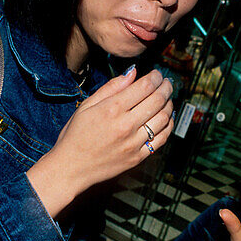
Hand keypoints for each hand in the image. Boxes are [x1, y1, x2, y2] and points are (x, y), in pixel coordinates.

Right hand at [28, 66, 173, 217]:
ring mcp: (133, 143)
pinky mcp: (137, 157)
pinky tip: (166, 119)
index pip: (145, 87)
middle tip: (167, 83)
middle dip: (166, 87)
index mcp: (112, 109)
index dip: (156, 77)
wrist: (71, 168)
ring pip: (163, 118)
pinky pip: (161, 139)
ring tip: (167, 99)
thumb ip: (111, 87)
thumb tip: (132, 72)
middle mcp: (125, 125)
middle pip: (158, 100)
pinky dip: (168, 126)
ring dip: (169, 105)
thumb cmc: (75, 135)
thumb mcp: (87, 106)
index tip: (157, 74)